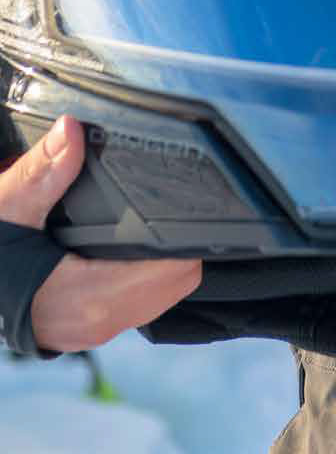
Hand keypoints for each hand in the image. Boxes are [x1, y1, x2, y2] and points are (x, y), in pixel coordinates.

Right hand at [0, 115, 200, 351]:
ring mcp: (92, 331)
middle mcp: (95, 323)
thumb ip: (44, 170)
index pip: (172, 273)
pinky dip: (148, 278)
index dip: (187, 237)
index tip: (192, 203)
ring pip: (162, 297)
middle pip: (177, 284)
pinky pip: (140, 305)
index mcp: (86, 298)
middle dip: (183, 246)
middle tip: (178, 203)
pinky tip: (138, 248)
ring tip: (160, 223)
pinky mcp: (87, 328)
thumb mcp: (10, 206)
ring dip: (167, 264)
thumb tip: (70, 129)